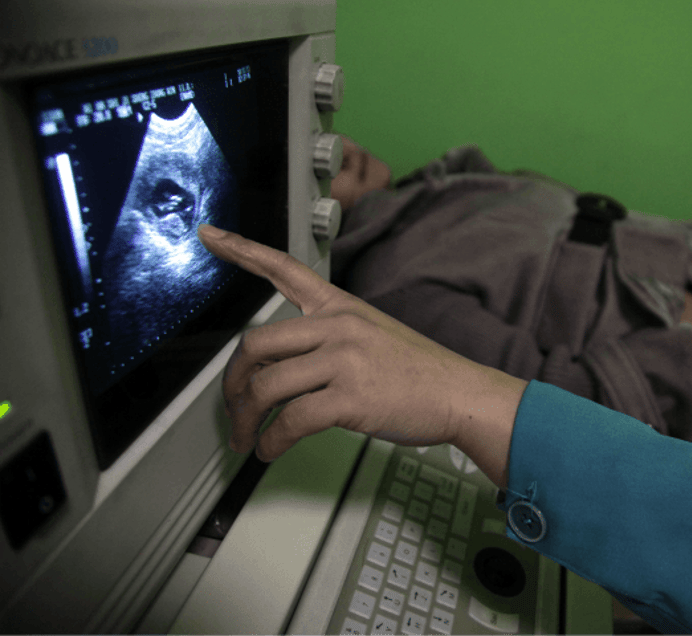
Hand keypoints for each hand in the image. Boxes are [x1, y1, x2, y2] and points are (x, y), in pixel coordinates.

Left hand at [196, 225, 525, 487]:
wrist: (458, 393)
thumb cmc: (417, 370)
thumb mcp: (371, 336)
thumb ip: (325, 341)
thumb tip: (278, 369)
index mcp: (340, 307)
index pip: (284, 268)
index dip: (241, 250)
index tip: (210, 236)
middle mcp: (338, 327)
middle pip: (256, 344)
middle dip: (233, 384)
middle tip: (232, 407)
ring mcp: (344, 361)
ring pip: (267, 386)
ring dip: (247, 420)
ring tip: (248, 438)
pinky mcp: (351, 398)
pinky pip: (290, 421)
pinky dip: (271, 442)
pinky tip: (270, 450)